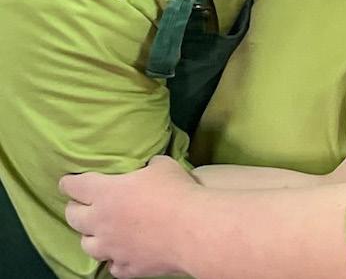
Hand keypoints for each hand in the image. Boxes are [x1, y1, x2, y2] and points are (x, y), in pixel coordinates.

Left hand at [60, 156, 193, 277]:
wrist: (191, 230)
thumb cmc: (176, 192)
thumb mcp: (163, 166)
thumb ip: (148, 166)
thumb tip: (148, 167)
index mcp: (106, 193)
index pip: (76, 186)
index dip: (68, 183)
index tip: (66, 182)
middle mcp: (101, 222)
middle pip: (73, 217)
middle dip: (74, 209)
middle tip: (82, 204)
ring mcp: (111, 248)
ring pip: (87, 245)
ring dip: (91, 236)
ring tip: (100, 231)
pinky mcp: (125, 267)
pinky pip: (111, 265)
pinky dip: (114, 258)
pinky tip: (122, 252)